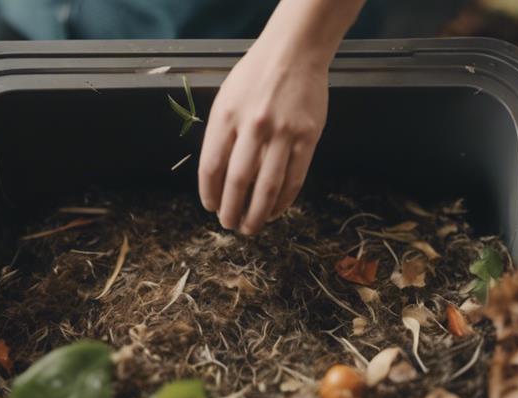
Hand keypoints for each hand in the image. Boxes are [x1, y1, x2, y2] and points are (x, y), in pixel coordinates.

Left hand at [197, 0, 365, 235]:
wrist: (295, 51)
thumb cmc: (257, 75)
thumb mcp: (226, 98)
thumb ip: (221, 135)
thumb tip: (217, 177)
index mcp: (227, 116)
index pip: (211, 167)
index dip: (209, 193)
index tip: (210, 207)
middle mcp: (254, 126)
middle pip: (238, 182)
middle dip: (231, 210)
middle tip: (229, 224)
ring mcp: (283, 133)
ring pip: (268, 187)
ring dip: (258, 213)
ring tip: (251, 227)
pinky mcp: (307, 138)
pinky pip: (294, 179)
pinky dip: (283, 200)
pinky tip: (276, 210)